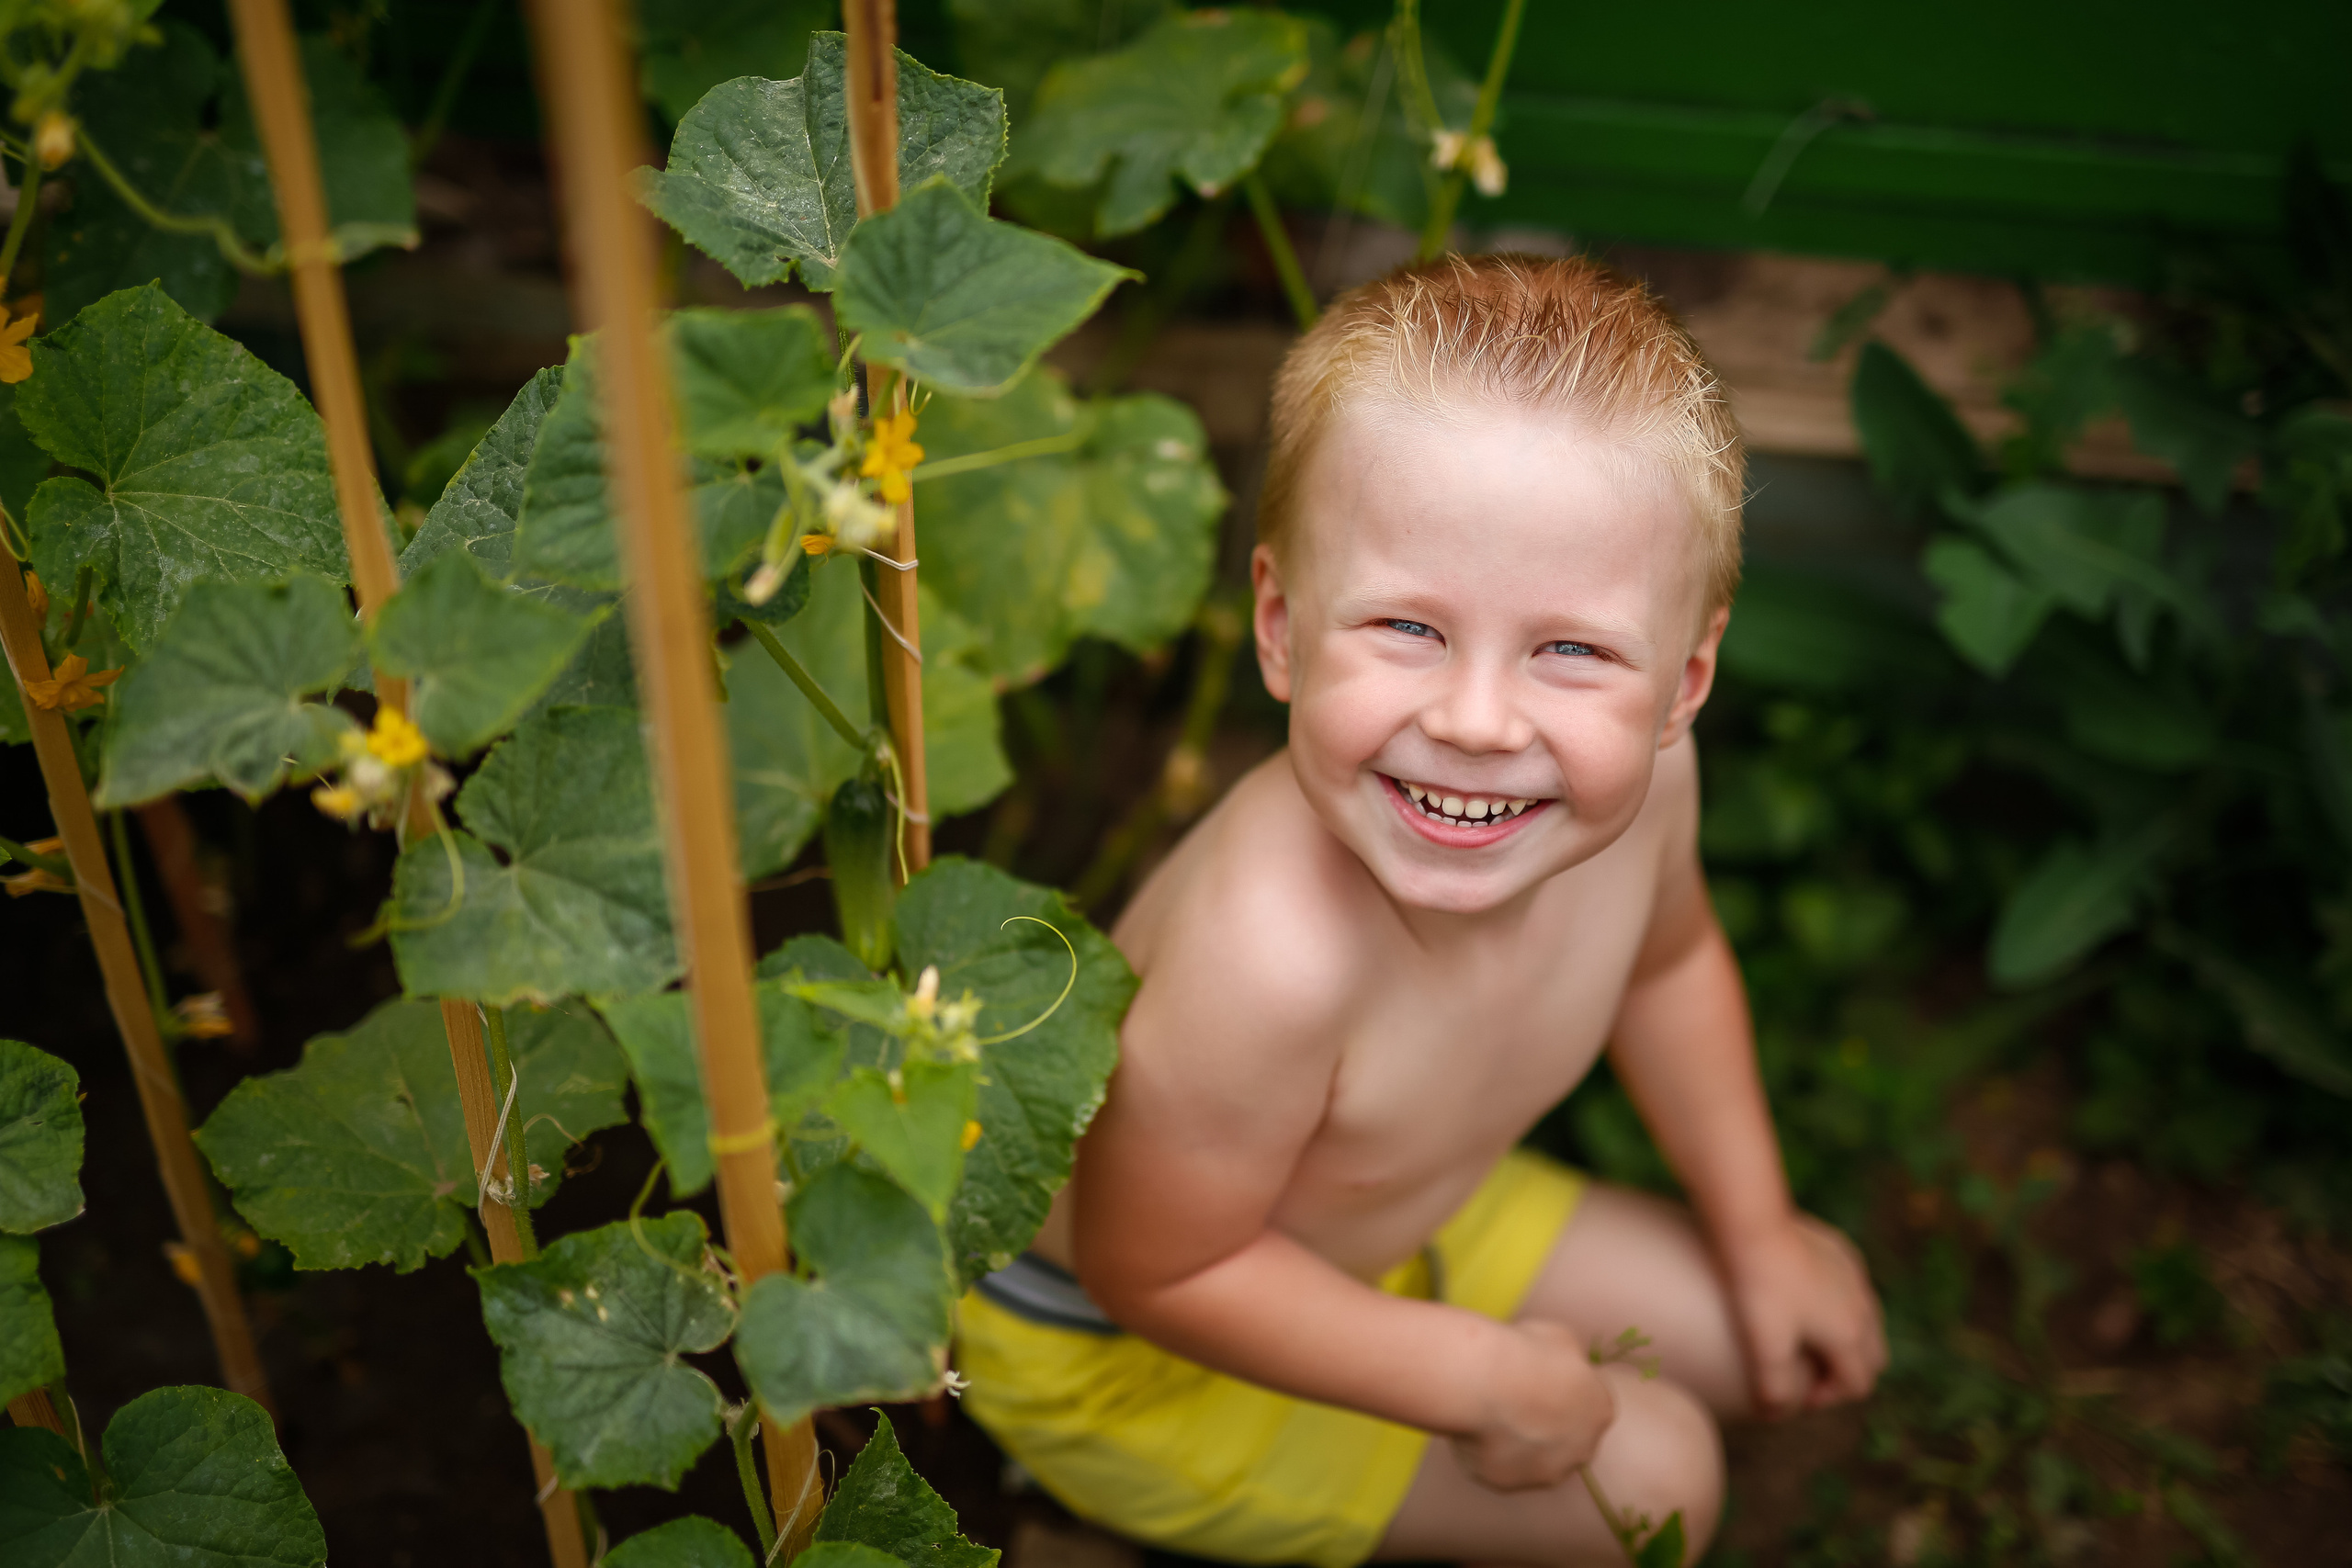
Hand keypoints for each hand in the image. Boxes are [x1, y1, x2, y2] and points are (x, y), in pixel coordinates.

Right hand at [1452, 1318, 1617, 1490]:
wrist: (1484, 1384)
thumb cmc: (1526, 1353)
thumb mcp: (1561, 1340)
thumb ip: (1568, 1363)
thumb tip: (1560, 1369)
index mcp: (1600, 1410)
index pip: (1591, 1404)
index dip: (1565, 1391)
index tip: (1541, 1379)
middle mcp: (1581, 1450)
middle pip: (1568, 1439)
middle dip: (1548, 1425)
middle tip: (1517, 1400)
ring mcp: (1545, 1472)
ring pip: (1535, 1459)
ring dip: (1521, 1443)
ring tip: (1491, 1415)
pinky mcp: (1508, 1483)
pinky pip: (1501, 1466)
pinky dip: (1491, 1453)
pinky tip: (1475, 1429)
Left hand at [1723, 1212, 1885, 1416]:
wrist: (1755, 1224)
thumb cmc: (1760, 1287)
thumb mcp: (1763, 1345)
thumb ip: (1774, 1387)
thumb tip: (1776, 1415)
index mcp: (1849, 1335)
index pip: (1858, 1384)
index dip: (1830, 1398)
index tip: (1799, 1396)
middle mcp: (1863, 1307)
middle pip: (1873, 1356)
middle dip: (1847, 1372)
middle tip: (1810, 1373)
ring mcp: (1856, 1276)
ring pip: (1867, 1321)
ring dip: (1846, 1339)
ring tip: (1808, 1339)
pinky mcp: (1842, 1252)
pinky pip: (1852, 1288)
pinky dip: (1840, 1305)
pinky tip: (1806, 1298)